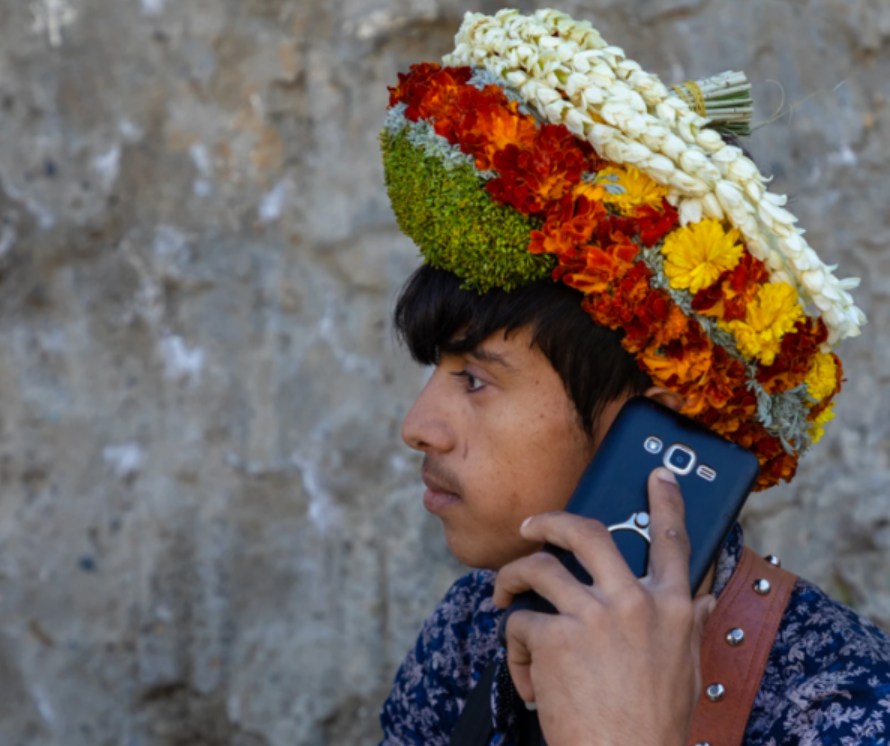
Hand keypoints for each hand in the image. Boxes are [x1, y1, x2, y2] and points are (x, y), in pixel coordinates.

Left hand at [493, 467, 715, 745]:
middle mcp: (635, 603)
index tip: (657, 474)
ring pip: (539, 568)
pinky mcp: (554, 638)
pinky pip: (519, 623)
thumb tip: (700, 599)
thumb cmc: (654, 725)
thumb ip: (688, 627)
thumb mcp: (685, 671)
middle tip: (532, 525)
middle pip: (587, 532)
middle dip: (552, 520)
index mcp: (672, 608)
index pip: (673, 541)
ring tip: (502, 595)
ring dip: (512, 578)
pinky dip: (515, 648)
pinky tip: (527, 677)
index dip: (665, 501)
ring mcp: (592, 617)